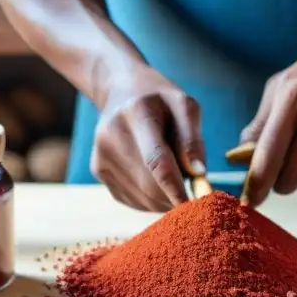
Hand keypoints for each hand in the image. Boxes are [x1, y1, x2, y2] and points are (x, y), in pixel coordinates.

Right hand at [90, 66, 204, 210]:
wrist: (121, 91)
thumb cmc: (161, 100)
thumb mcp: (184, 105)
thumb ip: (193, 138)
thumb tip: (198, 173)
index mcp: (137, 112)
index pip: (157, 160)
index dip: (176, 188)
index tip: (196, 205)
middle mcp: (112, 134)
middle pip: (148, 184)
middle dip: (174, 197)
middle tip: (194, 195)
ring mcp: (101, 154)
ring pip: (141, 197)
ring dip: (164, 199)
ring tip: (174, 179)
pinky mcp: (98, 169)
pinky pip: (131, 199)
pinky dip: (151, 199)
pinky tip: (157, 181)